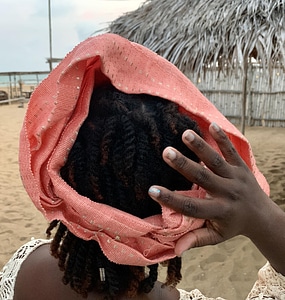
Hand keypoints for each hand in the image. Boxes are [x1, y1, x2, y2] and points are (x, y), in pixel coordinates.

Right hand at [148, 123, 274, 256]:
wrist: (263, 216)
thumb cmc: (233, 226)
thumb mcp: (216, 237)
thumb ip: (196, 240)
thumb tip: (174, 250)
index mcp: (219, 212)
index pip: (190, 207)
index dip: (170, 200)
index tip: (151, 190)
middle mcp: (228, 193)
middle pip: (203, 178)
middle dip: (183, 165)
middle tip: (166, 152)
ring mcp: (236, 178)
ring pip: (217, 161)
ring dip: (201, 147)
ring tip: (185, 134)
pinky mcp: (242, 167)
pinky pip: (232, 151)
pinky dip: (222, 138)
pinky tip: (211, 125)